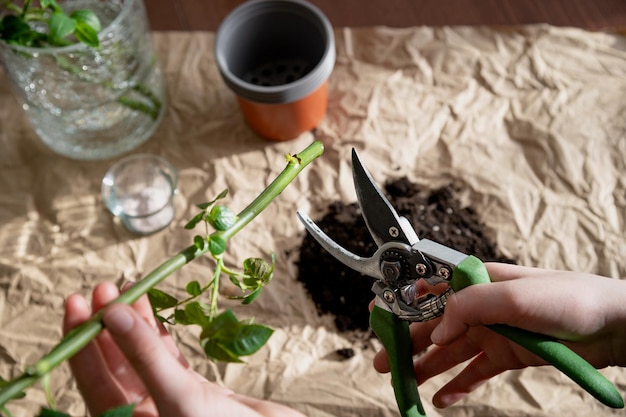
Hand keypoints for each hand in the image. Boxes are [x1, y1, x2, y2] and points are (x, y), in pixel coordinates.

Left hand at [64, 282, 304, 416]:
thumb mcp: (179, 396)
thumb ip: (145, 355)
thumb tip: (112, 312)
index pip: (92, 380)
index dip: (80, 341)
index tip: (77, 303)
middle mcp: (144, 413)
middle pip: (114, 364)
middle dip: (107, 325)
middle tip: (102, 288)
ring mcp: (168, 400)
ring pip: (141, 356)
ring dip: (134, 323)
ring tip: (127, 287)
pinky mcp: (194, 390)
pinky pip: (168, 357)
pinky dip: (161, 332)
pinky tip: (153, 310)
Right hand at [373, 263, 625, 407]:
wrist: (614, 326)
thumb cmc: (569, 299)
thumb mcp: (514, 294)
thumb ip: (469, 306)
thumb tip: (437, 328)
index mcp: (478, 282)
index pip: (430, 290)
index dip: (402, 302)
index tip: (378, 313)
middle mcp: (481, 307)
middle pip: (434, 325)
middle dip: (406, 342)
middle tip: (382, 360)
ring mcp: (494, 332)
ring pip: (449, 351)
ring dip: (425, 366)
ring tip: (402, 382)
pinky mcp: (508, 356)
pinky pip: (475, 373)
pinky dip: (457, 385)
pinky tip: (440, 398)